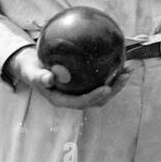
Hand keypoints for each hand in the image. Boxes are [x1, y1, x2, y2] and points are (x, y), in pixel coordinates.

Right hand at [7, 46, 132, 110]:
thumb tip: (50, 79)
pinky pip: (101, 79)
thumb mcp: (31, 73)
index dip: (95, 97)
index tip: (106, 88)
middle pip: (98, 99)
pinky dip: (112, 72)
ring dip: (118, 82)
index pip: (81, 102)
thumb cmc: (31, 70)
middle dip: (114, 90)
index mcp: (62, 99)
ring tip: (129, 67)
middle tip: (125, 74)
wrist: (32, 66)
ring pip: (103, 91)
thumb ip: (39, 77)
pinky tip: (121, 58)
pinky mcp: (85, 83)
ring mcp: (81, 91)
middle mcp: (74, 98)